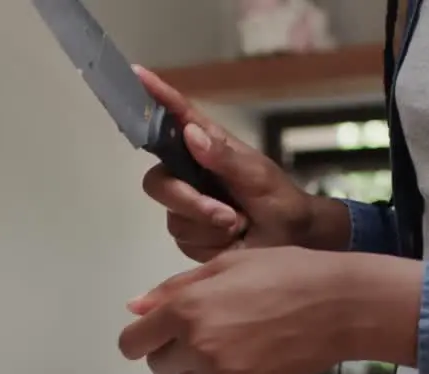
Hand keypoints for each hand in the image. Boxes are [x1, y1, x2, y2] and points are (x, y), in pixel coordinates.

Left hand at [118, 247, 353, 373]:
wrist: (340, 306)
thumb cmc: (284, 274)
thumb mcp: (225, 266)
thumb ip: (173, 290)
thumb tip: (134, 309)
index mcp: (186, 310)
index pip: (133, 344)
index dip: (142, 338)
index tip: (157, 334)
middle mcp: (196, 346)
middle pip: (158, 365)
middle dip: (173, 350)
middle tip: (210, 330)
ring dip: (200, 366)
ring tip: (239, 340)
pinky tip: (254, 358)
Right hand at [134, 67, 321, 260]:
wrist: (290, 239)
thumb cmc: (278, 199)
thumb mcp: (257, 174)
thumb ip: (223, 158)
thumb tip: (190, 134)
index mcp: (207, 146)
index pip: (177, 118)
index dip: (156, 98)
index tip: (137, 75)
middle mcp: (189, 173)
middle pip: (158, 183)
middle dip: (189, 202)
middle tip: (226, 216)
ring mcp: (185, 205)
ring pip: (174, 217)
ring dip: (209, 226)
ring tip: (239, 225)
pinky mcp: (188, 234)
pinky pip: (184, 240)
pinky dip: (211, 243)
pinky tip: (230, 238)